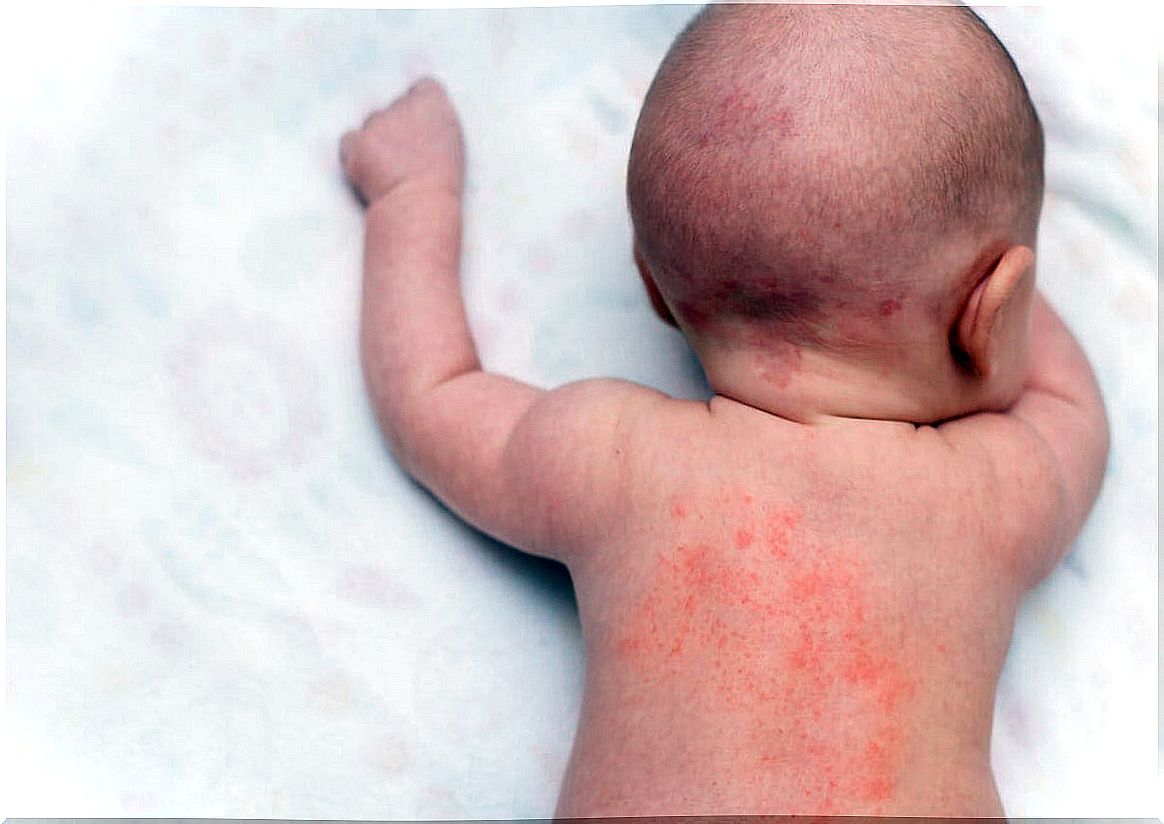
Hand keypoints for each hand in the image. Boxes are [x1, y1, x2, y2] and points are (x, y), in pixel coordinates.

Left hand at [340, 77, 464, 203]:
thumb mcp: (452, 148)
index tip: (420, 124)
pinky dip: (355, 153)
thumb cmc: (441, 184)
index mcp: (433, 103)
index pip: (424, 87)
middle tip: (406, 156)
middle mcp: (403, 104)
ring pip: (371, 124)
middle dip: (396, 126)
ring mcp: (377, 121)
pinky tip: (369, 172)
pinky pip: (349, 141)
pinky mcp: (357, 141)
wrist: (419, 205)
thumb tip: (418, 121)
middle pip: (394, 107)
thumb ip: (436, 124)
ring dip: (377, 141)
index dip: (420, 105)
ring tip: (390, 170)